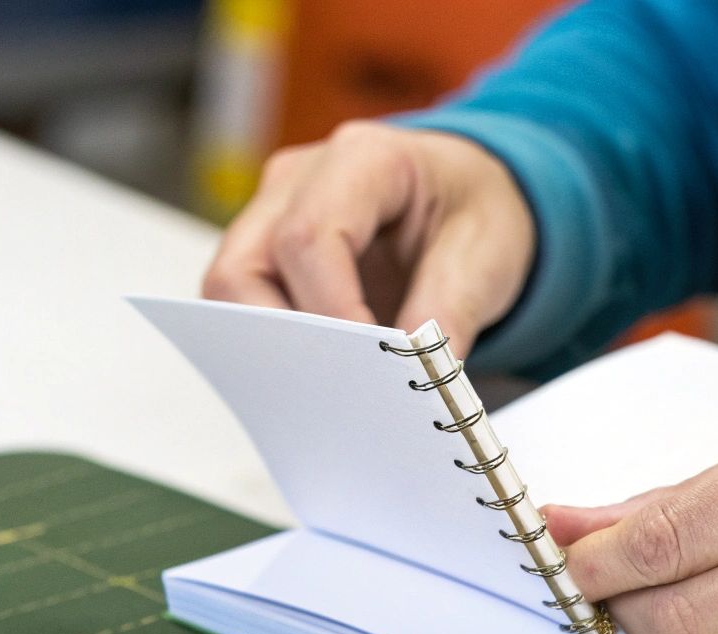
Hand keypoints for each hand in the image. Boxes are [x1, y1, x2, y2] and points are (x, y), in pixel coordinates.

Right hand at [202, 121, 534, 355]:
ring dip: (273, 349)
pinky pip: (247, 308)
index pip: (309, 237)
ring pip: (228, 293)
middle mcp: (300, 180)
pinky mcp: (268, 254)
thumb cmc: (473, 209)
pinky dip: (278, 348)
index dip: (330, 310)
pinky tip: (322, 378)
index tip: (371, 366)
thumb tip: (416, 376)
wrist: (467, 199)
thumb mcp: (488, 253)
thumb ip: (451, 310)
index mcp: (363, 159)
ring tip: (333, 388)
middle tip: (339, 391)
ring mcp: (273, 215)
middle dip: (283, 340)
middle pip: (242, 269)